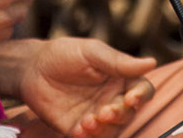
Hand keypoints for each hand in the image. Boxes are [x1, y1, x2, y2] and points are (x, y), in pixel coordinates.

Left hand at [0, 37, 155, 137]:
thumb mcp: (92, 52)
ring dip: (104, 129)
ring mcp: (95, 114)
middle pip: (128, 113)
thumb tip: (151, 62)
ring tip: (89, 120)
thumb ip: (119, 62)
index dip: (142, 96)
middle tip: (105, 111)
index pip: (142, 90)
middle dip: (119, 115)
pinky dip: (88, 137)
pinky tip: (79, 128)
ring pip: (111, 129)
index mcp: (120, 78)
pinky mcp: (77, 127)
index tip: (132, 98)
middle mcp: (111, 98)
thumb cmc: (64, 54)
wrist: (31, 69)